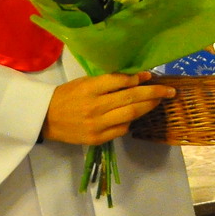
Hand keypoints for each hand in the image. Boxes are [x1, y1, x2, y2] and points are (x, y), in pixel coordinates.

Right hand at [41, 71, 175, 145]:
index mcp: (90, 88)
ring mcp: (97, 124)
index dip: (139, 78)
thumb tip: (139, 78)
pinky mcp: (97, 138)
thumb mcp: (86, 82)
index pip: (121, 81)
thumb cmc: (67, 95)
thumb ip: (110, 81)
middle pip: (131, 98)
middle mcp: (95, 106)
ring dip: (148, 107)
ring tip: (159, 101)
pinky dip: (131, 121)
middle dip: (154, 93)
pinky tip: (136, 115)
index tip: (152, 76)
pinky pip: (122, 129)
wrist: (45, 118)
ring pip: (131, 114)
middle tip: (169, 91)